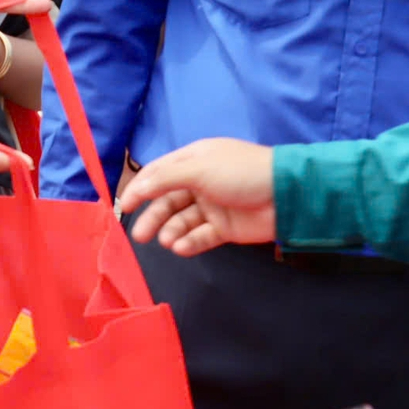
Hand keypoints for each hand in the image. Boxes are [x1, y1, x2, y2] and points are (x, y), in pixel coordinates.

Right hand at [121, 139, 277, 254]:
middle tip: (140, 235)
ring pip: (182, 221)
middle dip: (153, 217)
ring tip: (168, 241)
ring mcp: (213, 206)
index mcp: (194, 160)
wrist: (284, 194)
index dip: (141, 188)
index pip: (159, 173)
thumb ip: (165, 178)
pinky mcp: (224, 228)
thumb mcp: (198, 168)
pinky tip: (182, 247)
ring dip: (171, 231)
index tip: (125, 206)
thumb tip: (137, 188)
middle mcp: (200, 182)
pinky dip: (189, 243)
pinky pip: (200, 236)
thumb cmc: (239, 172)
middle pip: (167, 201)